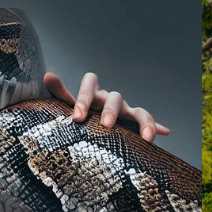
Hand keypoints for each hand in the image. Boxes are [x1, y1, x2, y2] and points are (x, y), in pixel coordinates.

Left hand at [43, 72, 169, 142]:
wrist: (89, 137)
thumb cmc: (77, 121)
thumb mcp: (65, 109)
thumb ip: (59, 93)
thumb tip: (48, 75)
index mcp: (93, 94)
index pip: (90, 82)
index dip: (85, 97)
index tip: (77, 118)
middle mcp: (110, 99)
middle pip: (114, 97)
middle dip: (111, 111)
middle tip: (106, 126)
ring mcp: (126, 111)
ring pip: (137, 111)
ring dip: (143, 122)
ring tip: (146, 137)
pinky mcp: (136, 123)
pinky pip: (147, 122)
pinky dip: (155, 127)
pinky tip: (163, 134)